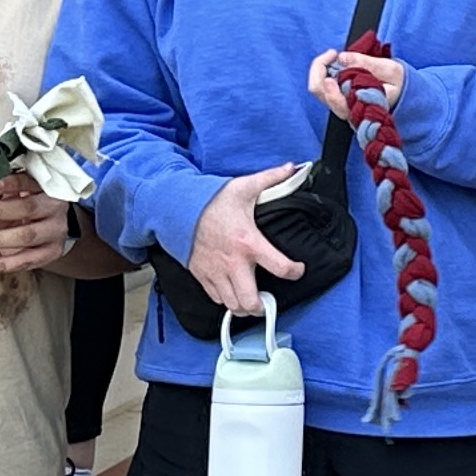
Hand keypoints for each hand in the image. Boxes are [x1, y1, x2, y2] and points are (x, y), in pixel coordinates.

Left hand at [0, 168, 72, 277]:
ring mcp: (55, 231)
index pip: (27, 182)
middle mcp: (54, 208)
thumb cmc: (24, 206)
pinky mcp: (51, 253)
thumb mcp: (8, 195)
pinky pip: (25, 261)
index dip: (9, 184)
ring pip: (25, 236)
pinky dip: (0, 264)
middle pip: (26, 208)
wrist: (52, 227)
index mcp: (43, 187)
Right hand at [188, 165, 310, 317]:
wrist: (176, 208)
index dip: (295, 272)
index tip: (298, 270)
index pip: (280, 267)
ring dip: (243, 306)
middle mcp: (233, 263)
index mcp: (249, 242)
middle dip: (262, 306)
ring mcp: (215, 272)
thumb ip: (271, 179)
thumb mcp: (244, 187)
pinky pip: (215, 298)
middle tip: (267, 301)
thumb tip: (293, 168)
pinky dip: (226, 299)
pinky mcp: (201, 275)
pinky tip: (233, 291)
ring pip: (232, 305)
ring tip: (251, 300)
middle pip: (249, 301)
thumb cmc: (211, 200)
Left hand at [308, 48, 408, 126]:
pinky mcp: (341, 101)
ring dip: (322, 70)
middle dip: (318, 67)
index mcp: (359, 106)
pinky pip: (324, 88)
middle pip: (318, 91)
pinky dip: (327, 73)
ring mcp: (342, 106)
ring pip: (318, 90)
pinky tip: (339, 65)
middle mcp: (347, 110)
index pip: (331, 95)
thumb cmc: (400, 87)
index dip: (326, 72)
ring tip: (336, 57)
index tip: (335, 54)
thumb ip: (367, 64)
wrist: (407, 100)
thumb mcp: (391, 71)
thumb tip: (342, 58)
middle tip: (333, 53)